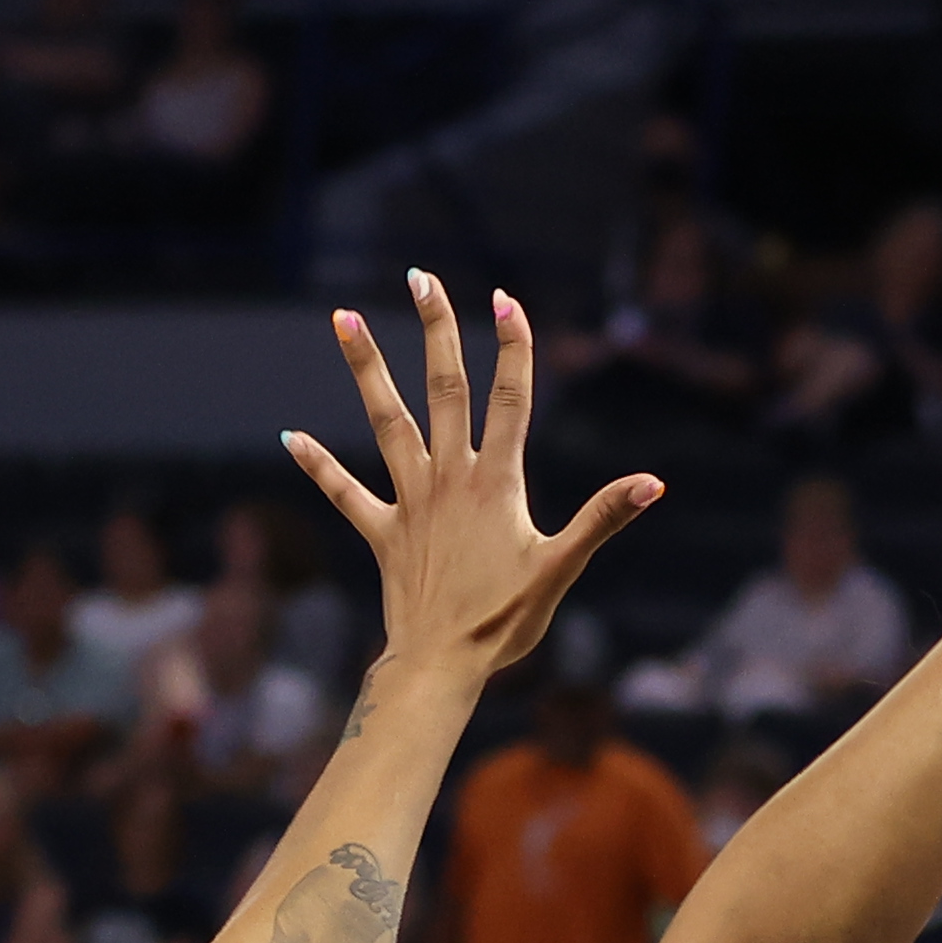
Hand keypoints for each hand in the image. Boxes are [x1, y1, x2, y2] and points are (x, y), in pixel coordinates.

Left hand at [293, 282, 658, 687]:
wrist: (440, 665)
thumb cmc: (505, 622)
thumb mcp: (562, 568)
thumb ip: (604, 518)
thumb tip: (653, 482)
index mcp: (497, 482)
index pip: (509, 399)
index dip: (513, 347)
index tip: (507, 299)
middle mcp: (450, 478)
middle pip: (443, 388)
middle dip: (435, 329)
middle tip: (420, 277)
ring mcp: (410, 501)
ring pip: (386, 420)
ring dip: (366, 368)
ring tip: (344, 318)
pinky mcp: (382, 532)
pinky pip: (344, 493)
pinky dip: (318, 465)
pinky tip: (289, 438)